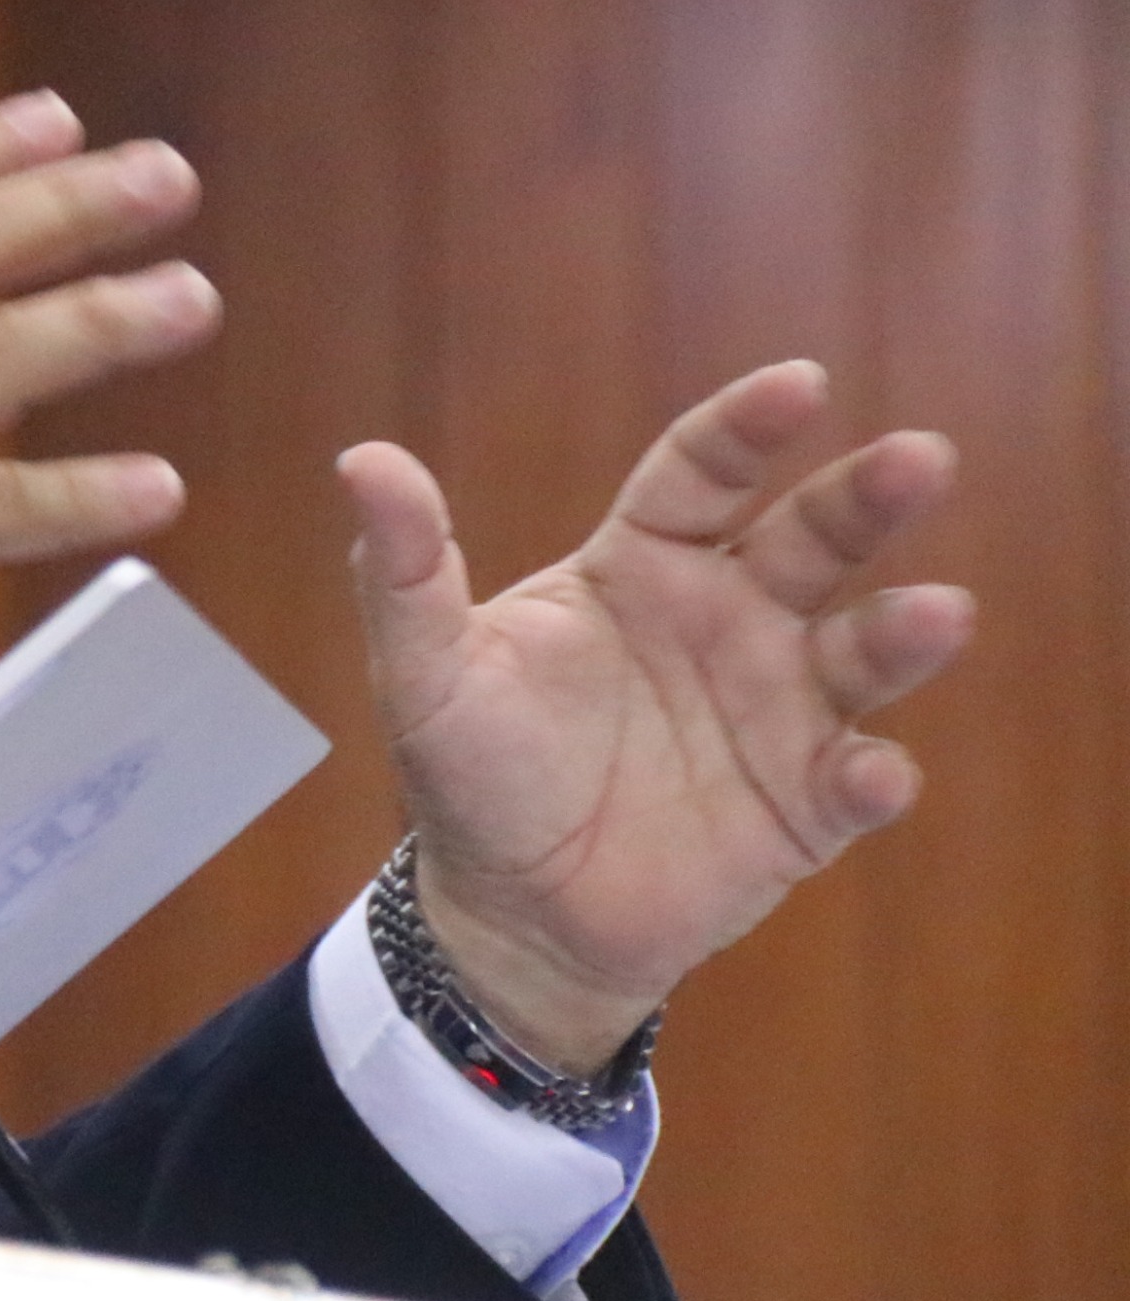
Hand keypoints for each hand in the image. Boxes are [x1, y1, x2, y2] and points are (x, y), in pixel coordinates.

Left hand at [338, 362, 974, 1072]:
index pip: (702, 475)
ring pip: (859, 653)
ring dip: (902, 632)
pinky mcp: (805, 805)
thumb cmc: (475, 773)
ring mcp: (778, 710)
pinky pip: (854, 780)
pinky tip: (872, 772)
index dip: (747, 429)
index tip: (800, 386)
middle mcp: (728, 622)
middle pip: (810, 540)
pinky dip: (873, 776)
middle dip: (866, 498)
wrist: (512, 914)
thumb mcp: (428, 672)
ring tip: (938, 613)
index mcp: (641, 569)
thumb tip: (362, 461)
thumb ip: (405, 570)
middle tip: (920, 459)